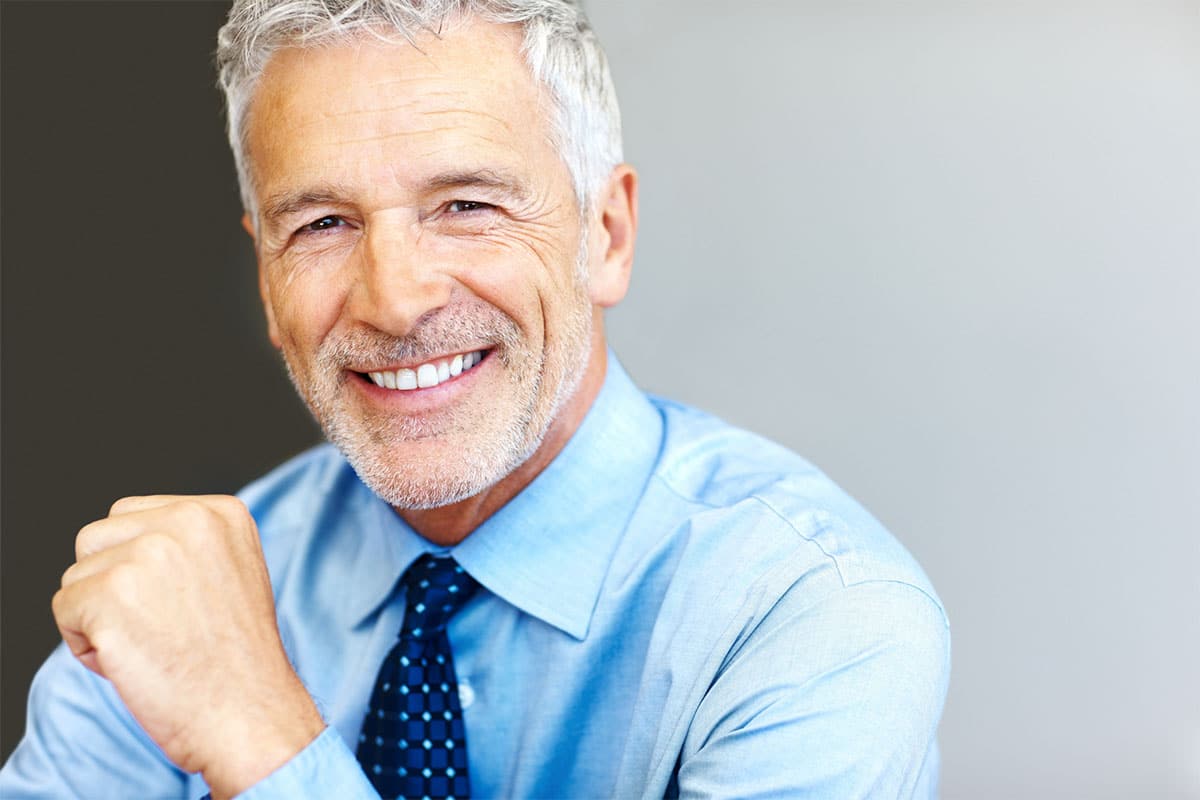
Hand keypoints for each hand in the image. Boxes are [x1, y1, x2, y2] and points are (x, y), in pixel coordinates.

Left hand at [53, 495, 324, 798]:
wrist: (248, 711)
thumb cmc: (238, 659)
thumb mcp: (233, 573)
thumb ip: (187, 545)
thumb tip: (131, 543)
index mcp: (220, 512)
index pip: (133, 516)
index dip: (139, 567)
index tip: (177, 603)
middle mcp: (186, 520)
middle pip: (97, 537)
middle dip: (111, 583)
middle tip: (159, 625)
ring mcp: (148, 554)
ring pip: (78, 575)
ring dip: (99, 614)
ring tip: (149, 643)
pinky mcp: (111, 594)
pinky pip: (65, 610)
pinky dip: (85, 645)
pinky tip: (132, 661)